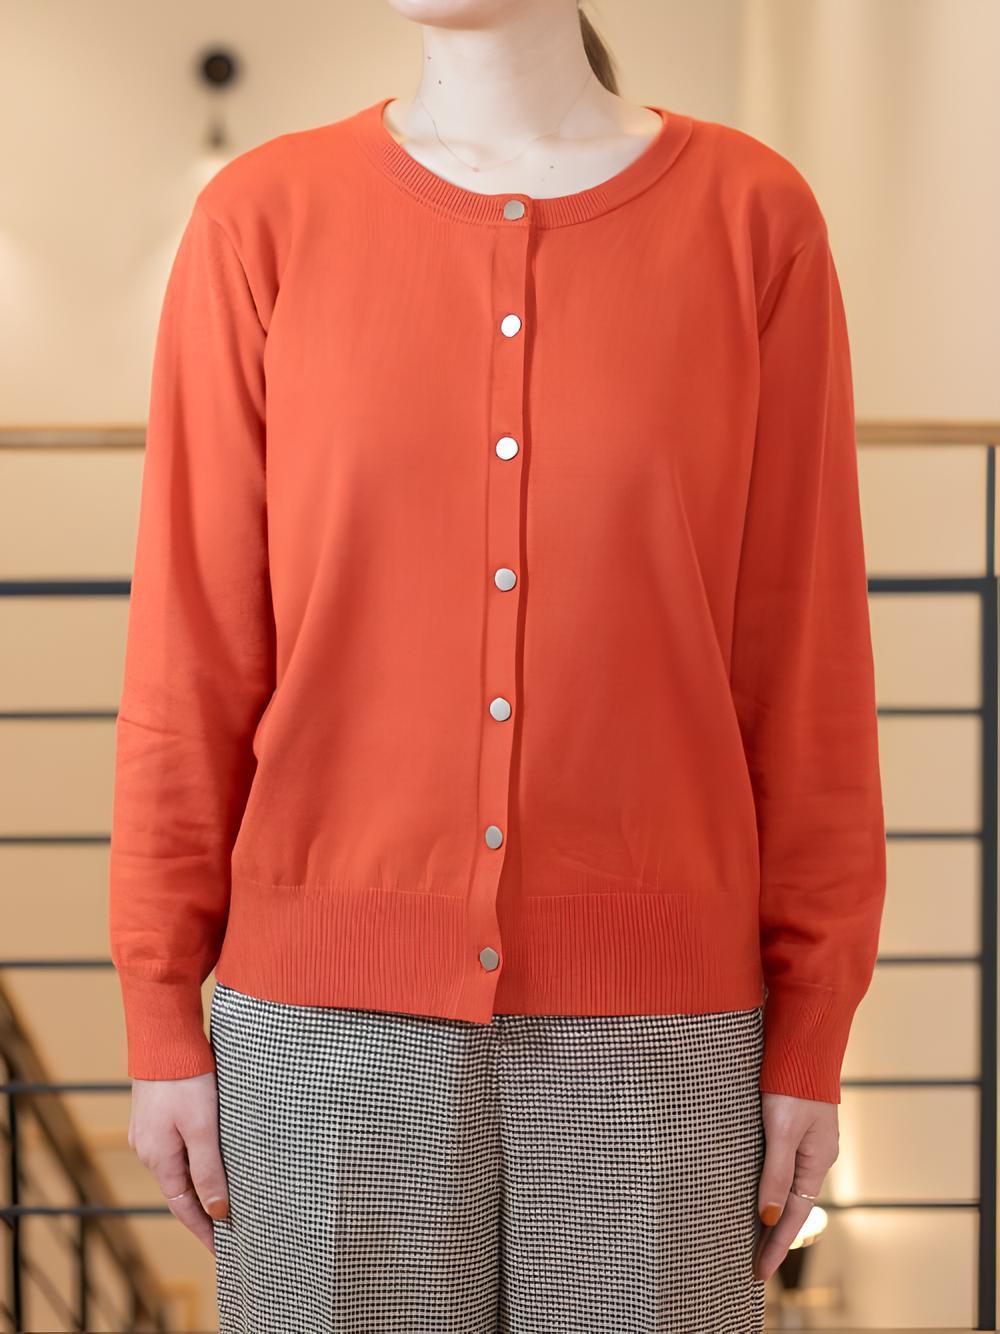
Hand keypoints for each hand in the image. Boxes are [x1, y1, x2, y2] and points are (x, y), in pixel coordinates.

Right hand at [127, 1072, 229, 1253]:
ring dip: (200, 1182)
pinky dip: (195, 1159)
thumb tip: (218, 1210)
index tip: (223, 1250)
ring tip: (226, 1195)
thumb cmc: (186, 1079)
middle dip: (203, 1209)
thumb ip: (209, 1169)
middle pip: (179, 1189)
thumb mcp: (202, 1127)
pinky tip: (211, 1156)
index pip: (183, 1207)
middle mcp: (148, 1147)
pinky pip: (177, 1147)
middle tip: (231, 1227)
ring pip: (179, 1167)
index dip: (204, 1229)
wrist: (164, 1036)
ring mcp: (149, 1130)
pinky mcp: (157, 1112)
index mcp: (158, 1157)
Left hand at [753, 1090, 837, 1280]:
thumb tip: (769, 1216)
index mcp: (818, 1160)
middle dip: (774, 1235)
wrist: (802, 1041)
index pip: (795, 1215)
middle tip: (753, 1264)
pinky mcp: (794, 1125)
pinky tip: (756, 1190)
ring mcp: (806, 1141)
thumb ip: (775, 1172)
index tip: (759, 1272)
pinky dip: (770, 1185)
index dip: (776, 1245)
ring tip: (751, 1236)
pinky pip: (781, 1166)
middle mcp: (815, 1155)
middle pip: (793, 1205)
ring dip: (770, 1211)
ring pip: (786, 1186)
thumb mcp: (782, 1130)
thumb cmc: (793, 1083)